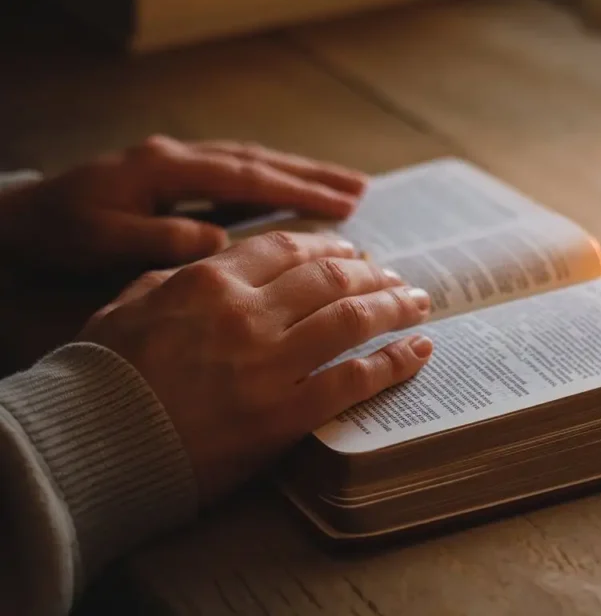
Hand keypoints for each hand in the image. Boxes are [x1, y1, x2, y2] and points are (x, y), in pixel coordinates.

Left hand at [0, 135, 367, 273]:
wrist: (19, 222)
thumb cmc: (58, 233)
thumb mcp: (102, 239)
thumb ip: (160, 239)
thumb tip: (220, 243)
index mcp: (166, 169)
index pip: (245, 178)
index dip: (297, 190)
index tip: (344, 205)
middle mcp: (178, 157)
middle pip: (258, 160)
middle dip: (312, 174)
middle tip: (362, 190)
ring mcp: (177, 164)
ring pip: (251, 164)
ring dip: (298, 174)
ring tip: (347, 189)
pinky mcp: (174, 178)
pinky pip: (235, 175)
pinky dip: (271, 183)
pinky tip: (294, 195)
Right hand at [78, 231, 433, 500]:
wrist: (90, 444)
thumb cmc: (101, 375)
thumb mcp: (127, 305)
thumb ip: (174, 279)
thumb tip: (208, 265)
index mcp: (210, 280)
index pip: (288, 249)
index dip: (329, 247)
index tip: (351, 250)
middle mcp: (249, 313)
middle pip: (331, 278)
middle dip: (371, 272)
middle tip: (394, 275)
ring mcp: (270, 364)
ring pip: (353, 319)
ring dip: (394, 306)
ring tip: (418, 301)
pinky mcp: (284, 414)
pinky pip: (354, 379)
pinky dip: (395, 361)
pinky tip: (420, 350)